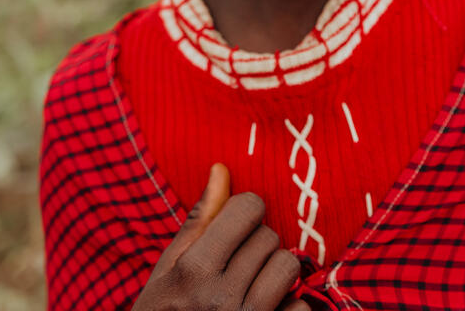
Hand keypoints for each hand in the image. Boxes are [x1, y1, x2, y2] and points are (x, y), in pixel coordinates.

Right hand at [132, 163, 309, 310]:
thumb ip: (200, 219)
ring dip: (276, 272)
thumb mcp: (168, 267)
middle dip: (256, 244)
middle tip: (237, 264)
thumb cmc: (162, 310)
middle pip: (269, 237)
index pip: (249, 208)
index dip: (246, 211)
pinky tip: (267, 310)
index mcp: (193, 269)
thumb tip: (221, 168)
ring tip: (253, 284)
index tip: (237, 225)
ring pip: (288, 266)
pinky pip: (301, 307)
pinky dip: (290, 306)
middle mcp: (221, 296)